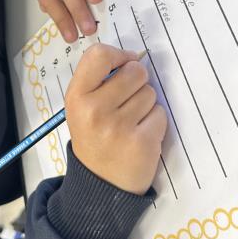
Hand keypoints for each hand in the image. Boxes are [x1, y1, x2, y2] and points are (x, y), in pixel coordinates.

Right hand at [64, 44, 167, 194]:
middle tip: (126, 101)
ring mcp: (118, 127)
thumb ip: (98, 79)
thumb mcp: (81, 107)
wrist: (100, 184)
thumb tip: (132, 58)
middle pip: (134, 71)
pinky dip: (155, 121)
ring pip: (150, 93)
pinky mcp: (142, 142)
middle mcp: (95, 110)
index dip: (118, 55)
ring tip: (131, 121)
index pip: (99, 55)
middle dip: (137, 82)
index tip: (123, 65)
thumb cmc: (94, 137)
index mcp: (77, 96)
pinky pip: (160, 113)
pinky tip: (140, 134)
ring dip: (146, 104)